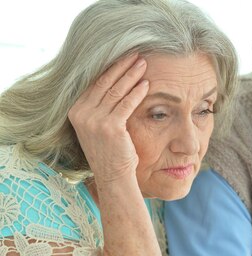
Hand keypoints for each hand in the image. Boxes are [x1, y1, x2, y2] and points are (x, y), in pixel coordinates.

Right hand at [68, 53, 148, 184]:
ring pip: (116, 91)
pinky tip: (147, 84)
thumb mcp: (99, 126)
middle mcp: (81, 113)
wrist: (113, 176)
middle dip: (122, 66)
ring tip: (143, 63)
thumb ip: (101, 107)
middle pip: (105, 83)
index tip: (124, 57)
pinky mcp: (110, 127)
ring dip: (131, 75)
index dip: (111, 69)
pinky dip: (137, 93)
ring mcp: (94, 120)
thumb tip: (114, 84)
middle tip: (136, 54)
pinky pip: (126, 104)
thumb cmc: (111, 152)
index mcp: (76, 110)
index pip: (95, 84)